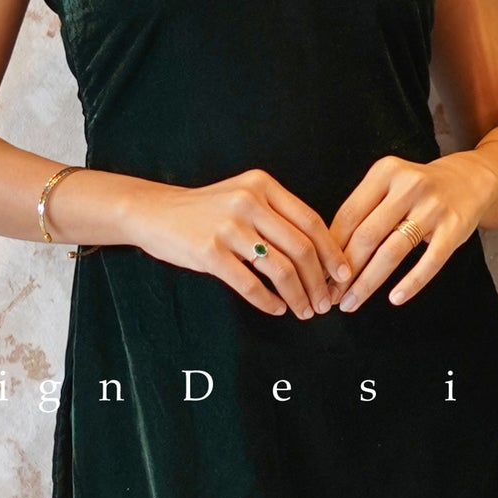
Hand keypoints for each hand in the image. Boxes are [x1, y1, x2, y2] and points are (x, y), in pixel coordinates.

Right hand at [121, 169, 353, 316]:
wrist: (154, 212)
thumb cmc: (205, 210)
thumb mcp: (243, 197)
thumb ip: (277, 216)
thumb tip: (320, 256)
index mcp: (262, 185)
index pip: (311, 221)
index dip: (332, 253)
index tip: (343, 276)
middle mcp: (248, 201)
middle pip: (301, 248)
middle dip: (319, 282)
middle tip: (324, 303)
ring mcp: (228, 226)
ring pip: (280, 269)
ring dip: (298, 296)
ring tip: (304, 312)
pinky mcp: (209, 251)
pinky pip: (249, 284)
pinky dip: (268, 301)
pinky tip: (276, 309)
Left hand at [330, 151, 496, 311]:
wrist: (470, 180)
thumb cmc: (419, 191)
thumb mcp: (389, 185)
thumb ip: (363, 211)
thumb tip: (328, 256)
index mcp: (385, 172)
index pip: (348, 215)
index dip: (331, 249)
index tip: (320, 274)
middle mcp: (408, 185)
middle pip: (366, 235)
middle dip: (345, 271)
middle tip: (332, 295)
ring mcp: (433, 206)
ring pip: (392, 251)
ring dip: (368, 282)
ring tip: (352, 302)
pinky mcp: (454, 227)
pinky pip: (430, 261)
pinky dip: (411, 283)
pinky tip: (394, 299)